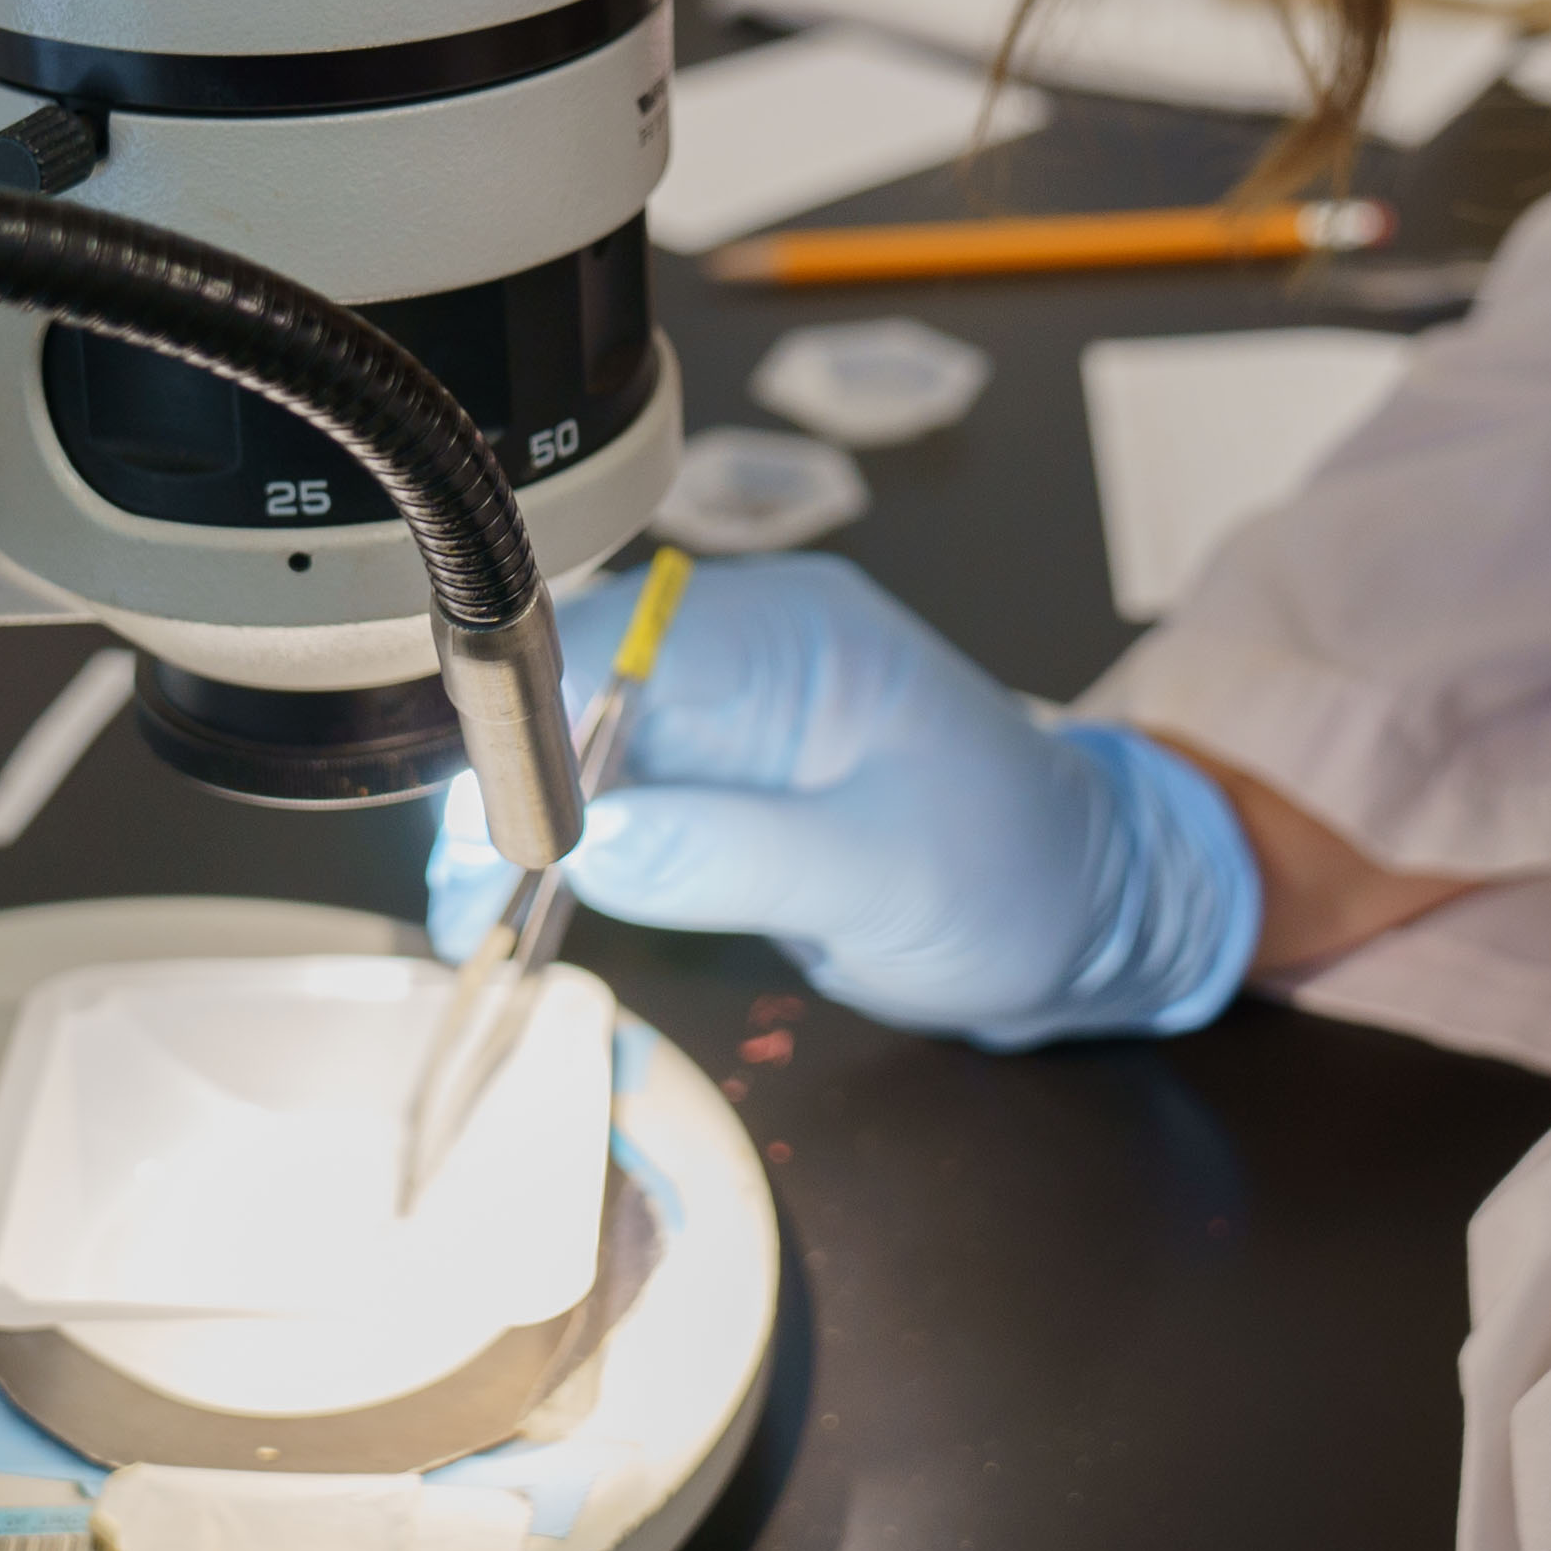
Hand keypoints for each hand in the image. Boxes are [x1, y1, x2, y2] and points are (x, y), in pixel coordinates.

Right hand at [422, 553, 1262, 1046]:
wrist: (1086, 914)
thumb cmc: (1016, 877)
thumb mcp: (886, 875)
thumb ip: (736, 853)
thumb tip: (597, 846)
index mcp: (798, 636)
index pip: (620, 635)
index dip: (531, 712)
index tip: (484, 813)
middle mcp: (751, 655)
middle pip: (575, 686)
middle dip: (506, 784)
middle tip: (464, 892)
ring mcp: (733, 718)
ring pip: (578, 747)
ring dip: (523, 826)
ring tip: (476, 914)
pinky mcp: (723, 782)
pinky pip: (615, 798)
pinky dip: (567, 853)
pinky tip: (525, 905)